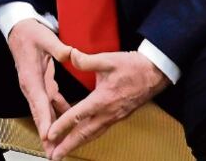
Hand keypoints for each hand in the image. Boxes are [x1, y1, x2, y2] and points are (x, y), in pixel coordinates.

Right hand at [7, 19, 72, 157]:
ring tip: (57, 147)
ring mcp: (34, 86)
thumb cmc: (30, 32)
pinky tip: (66, 124)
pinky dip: (55, 115)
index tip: (48, 136)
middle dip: (46, 135)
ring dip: (50, 129)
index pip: (39, 102)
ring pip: (43, 112)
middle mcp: (30, 85)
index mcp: (31, 77)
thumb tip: (71, 54)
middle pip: (39, 114)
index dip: (44, 120)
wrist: (18, 29)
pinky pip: (49, 103)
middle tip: (53, 154)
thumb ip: (58, 47)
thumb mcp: (44, 37)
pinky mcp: (40, 84)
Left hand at [45, 49, 169, 159]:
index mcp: (103, 100)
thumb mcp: (108, 59)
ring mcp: (114, 117)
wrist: (155, 74)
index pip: (78, 115)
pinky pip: (99, 130)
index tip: (50, 134)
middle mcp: (108, 113)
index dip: (62, 125)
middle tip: (54, 156)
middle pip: (84, 134)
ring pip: (92, 134)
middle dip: (68, 146)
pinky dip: (87, 136)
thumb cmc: (133, 66)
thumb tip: (69, 55)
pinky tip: (80, 137)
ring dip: (77, 144)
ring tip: (63, 151)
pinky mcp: (118, 116)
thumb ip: (87, 60)